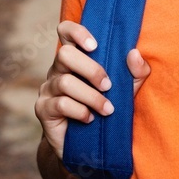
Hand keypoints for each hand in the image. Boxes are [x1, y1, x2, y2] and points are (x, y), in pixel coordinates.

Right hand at [34, 20, 151, 159]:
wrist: (87, 147)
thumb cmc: (107, 111)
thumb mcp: (127, 91)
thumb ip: (135, 73)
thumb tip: (134, 54)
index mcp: (75, 59)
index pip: (65, 31)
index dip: (77, 32)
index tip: (95, 45)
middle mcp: (57, 70)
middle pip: (64, 54)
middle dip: (91, 70)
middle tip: (108, 86)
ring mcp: (47, 89)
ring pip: (65, 82)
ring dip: (92, 96)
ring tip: (107, 109)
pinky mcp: (43, 109)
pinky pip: (61, 104)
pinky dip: (80, 111)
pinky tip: (90, 119)